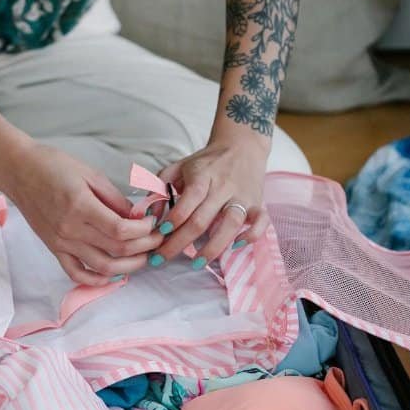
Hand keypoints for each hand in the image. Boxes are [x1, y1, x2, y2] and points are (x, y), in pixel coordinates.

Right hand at [0, 141, 161, 285]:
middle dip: (144, 247)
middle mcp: (70, 229)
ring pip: (102, 267)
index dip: (144, 230)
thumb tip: (137, 218)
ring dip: (129, 267)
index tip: (152, 222)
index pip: (121, 230)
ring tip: (143, 257)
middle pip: (117, 250)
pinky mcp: (54, 248)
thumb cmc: (53, 166)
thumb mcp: (90, 174)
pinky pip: (76, 273)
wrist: (19, 171)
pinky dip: (96, 280)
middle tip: (157, 239)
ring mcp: (61, 242)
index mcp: (81, 207)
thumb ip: (115, 199)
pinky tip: (113, 276)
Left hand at [153, 138, 270, 265]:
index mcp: (202, 176)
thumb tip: (148, 215)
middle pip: (202, 219)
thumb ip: (158, 188)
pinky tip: (235, 247)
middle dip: (180, 242)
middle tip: (162, 259)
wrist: (241, 146)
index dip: (174, 218)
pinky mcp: (258, 203)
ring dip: (213, 247)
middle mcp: (223, 187)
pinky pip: (261, 222)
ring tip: (196, 263)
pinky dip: (252, 235)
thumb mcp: (177, 168)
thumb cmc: (204, 162)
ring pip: (231, 224)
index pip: (189, 200)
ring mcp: (242, 196)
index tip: (160, 233)